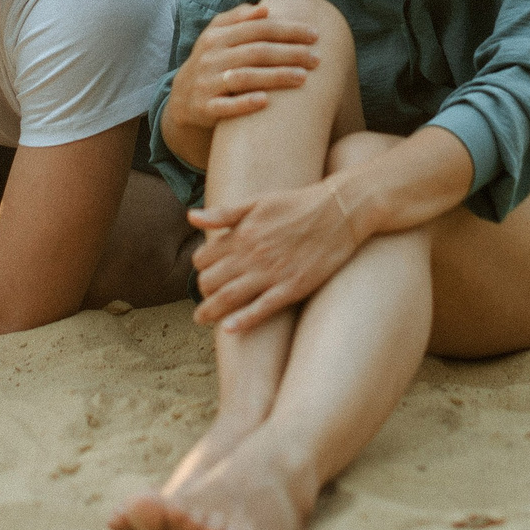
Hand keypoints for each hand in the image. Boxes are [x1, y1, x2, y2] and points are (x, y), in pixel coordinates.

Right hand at [167, 3, 321, 148]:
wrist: (182, 98)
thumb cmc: (211, 62)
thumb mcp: (216, 36)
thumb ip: (237, 18)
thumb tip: (264, 10)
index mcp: (216, 36)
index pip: (258, 28)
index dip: (288, 30)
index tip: (315, 35)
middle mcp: (210, 57)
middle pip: (256, 51)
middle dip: (289, 53)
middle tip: (317, 59)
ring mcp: (206, 83)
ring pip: (244, 77)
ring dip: (275, 77)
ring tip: (303, 78)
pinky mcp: (204, 108)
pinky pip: (225, 106)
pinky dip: (244, 103)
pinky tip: (266, 101)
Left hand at [187, 178, 365, 332]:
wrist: (339, 211)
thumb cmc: (297, 204)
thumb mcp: (257, 201)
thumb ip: (223, 213)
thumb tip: (190, 217)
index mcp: (242, 233)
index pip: (204, 257)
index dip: (200, 267)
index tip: (204, 273)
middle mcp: (252, 254)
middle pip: (212, 280)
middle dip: (202, 292)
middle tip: (202, 300)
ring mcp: (272, 273)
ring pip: (231, 296)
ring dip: (211, 310)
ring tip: (201, 319)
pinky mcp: (293, 287)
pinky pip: (263, 308)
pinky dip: (244, 320)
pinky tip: (229, 329)